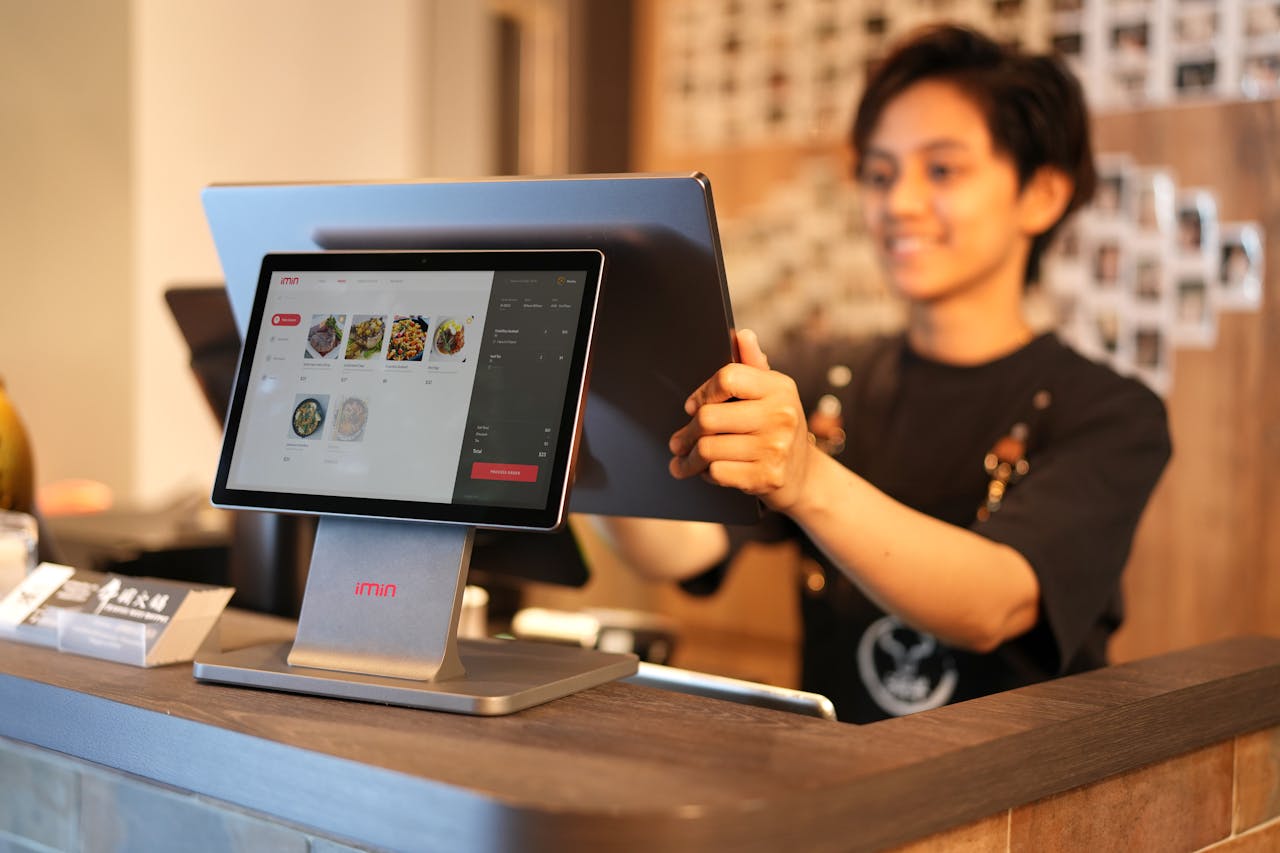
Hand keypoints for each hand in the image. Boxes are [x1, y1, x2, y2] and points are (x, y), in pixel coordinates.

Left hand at [668, 329, 812, 510]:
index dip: (702, 393)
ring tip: (685, 460)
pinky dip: (708, 473)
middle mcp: (780, 416)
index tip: (692, 407)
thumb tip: (742, 336)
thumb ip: (752, 364)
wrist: (804, 473)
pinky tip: (710, 471)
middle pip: (708, 419)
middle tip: (677, 441)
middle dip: (686, 433)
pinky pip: (718, 472)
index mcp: (779, 388)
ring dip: (689, 459)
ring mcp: (775, 448)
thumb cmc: (778, 426)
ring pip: (708, 449)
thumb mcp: (772, 392)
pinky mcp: (767, 477)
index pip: (727, 378)